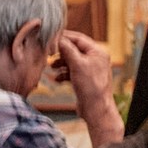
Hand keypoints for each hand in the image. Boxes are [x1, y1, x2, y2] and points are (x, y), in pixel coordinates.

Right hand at [55, 31, 125, 146]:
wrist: (95, 110)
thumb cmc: (91, 87)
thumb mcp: (77, 65)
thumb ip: (67, 50)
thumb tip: (58, 39)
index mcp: (97, 52)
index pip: (79, 38)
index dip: (65, 37)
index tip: (52, 37)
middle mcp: (95, 59)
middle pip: (74, 50)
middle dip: (61, 53)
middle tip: (49, 53)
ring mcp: (90, 70)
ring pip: (71, 62)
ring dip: (60, 64)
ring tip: (51, 67)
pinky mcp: (84, 80)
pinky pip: (71, 72)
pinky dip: (63, 74)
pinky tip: (57, 79)